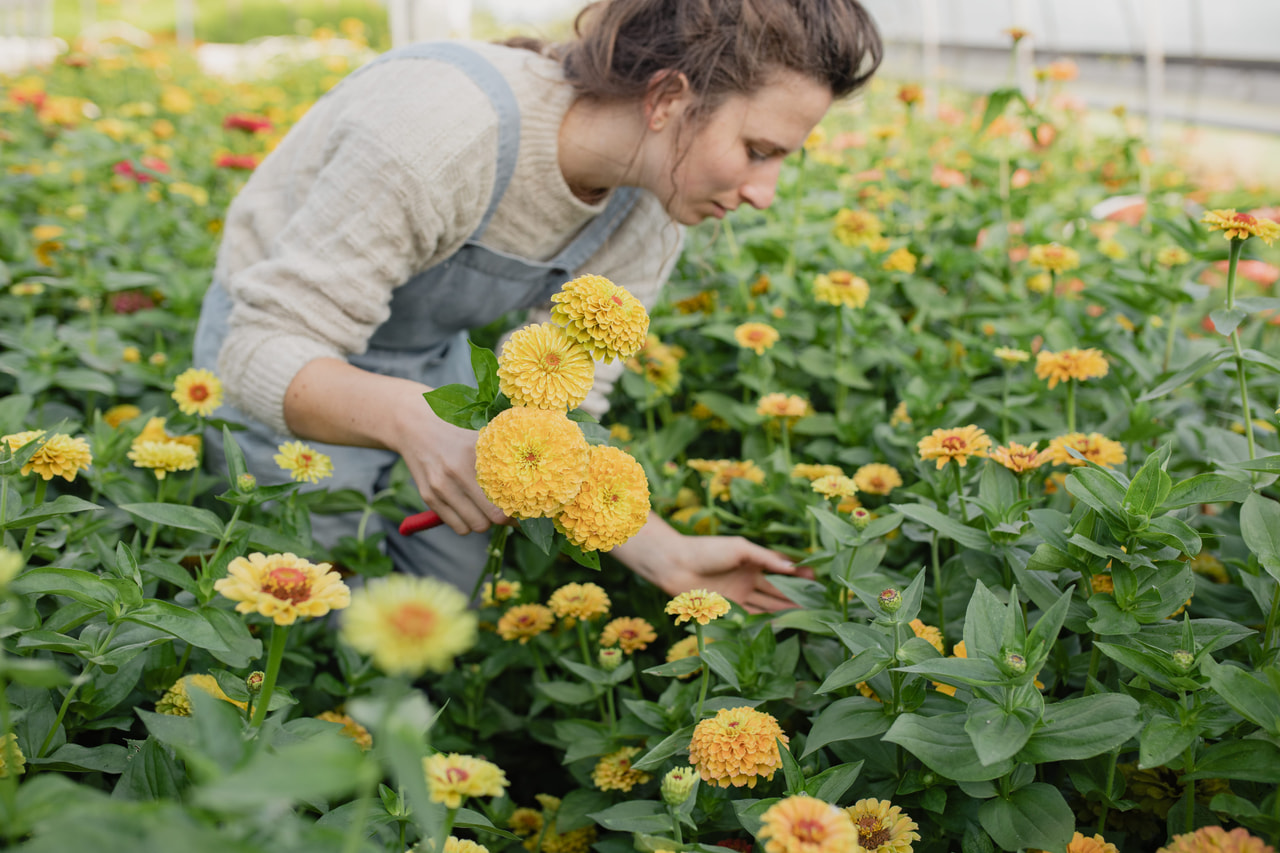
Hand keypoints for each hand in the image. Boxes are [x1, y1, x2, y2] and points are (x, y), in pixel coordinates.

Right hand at [283, 358, 507, 534]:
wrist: (412, 423)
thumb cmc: (454, 427)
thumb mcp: (479, 432)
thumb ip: (503, 450)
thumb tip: (532, 474)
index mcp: (476, 454)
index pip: (507, 493)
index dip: (520, 505)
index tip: (525, 507)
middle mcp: (458, 471)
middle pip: (494, 516)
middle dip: (505, 518)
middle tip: (509, 512)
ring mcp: (441, 486)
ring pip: (476, 525)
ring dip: (485, 522)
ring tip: (487, 510)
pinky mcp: (428, 496)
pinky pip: (457, 526)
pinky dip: (466, 524)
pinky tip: (469, 511)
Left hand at [659, 535, 812, 612]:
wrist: (674, 564)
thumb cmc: (707, 550)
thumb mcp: (741, 549)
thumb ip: (767, 559)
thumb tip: (793, 567)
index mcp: (753, 559)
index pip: (781, 568)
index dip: (798, 575)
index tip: (817, 580)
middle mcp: (748, 578)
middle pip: (777, 589)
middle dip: (796, 595)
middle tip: (819, 604)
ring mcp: (739, 594)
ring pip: (767, 604)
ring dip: (785, 610)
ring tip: (807, 615)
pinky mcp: (728, 609)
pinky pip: (751, 616)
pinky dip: (767, 620)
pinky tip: (783, 624)